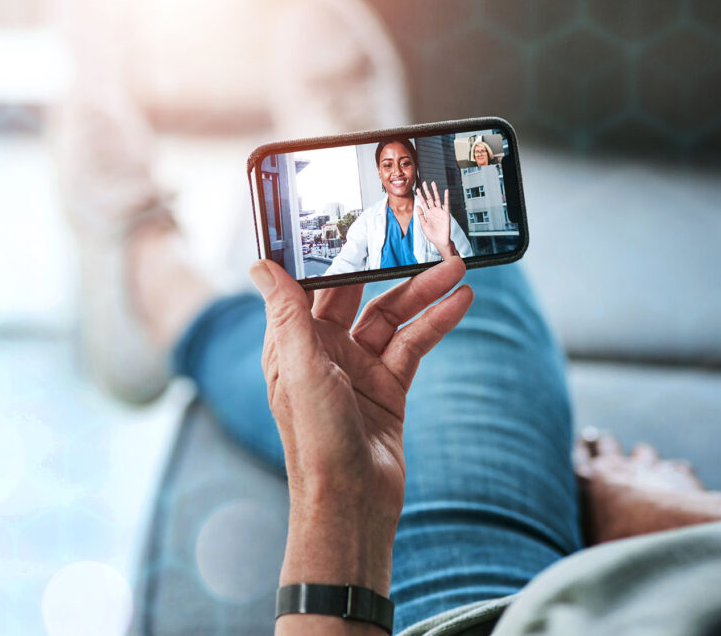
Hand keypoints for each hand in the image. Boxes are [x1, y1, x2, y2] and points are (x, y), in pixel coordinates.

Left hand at [249, 257, 472, 598]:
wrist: (353, 502)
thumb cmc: (316, 440)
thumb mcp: (300, 370)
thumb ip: (288, 314)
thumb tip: (261, 266)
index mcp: (293, 345)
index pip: (310, 286)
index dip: (330, 254)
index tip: (349, 219)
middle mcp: (325, 353)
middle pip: (359, 295)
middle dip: (389, 268)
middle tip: (418, 238)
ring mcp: (360, 369)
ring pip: (393, 317)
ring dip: (423, 293)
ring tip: (458, 269)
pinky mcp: (389, 387)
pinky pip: (414, 344)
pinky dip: (436, 323)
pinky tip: (459, 304)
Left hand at [417, 181, 455, 257]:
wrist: (440, 241)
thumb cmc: (432, 235)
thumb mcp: (423, 225)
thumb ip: (420, 215)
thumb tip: (417, 206)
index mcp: (428, 214)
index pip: (423, 202)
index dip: (420, 196)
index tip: (417, 189)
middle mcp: (434, 211)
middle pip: (430, 198)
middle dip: (427, 191)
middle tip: (424, 183)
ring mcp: (440, 212)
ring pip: (437, 199)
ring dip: (435, 191)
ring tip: (433, 184)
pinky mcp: (446, 214)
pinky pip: (446, 204)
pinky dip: (446, 197)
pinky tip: (446, 191)